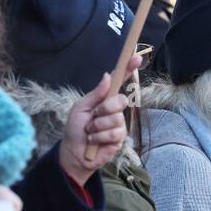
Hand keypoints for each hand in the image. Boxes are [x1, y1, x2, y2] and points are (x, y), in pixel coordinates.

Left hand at [59, 66, 138, 185]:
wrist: (74, 152)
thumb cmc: (75, 129)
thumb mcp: (80, 108)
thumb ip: (95, 94)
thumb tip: (107, 76)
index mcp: (104, 98)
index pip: (119, 82)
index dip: (128, 69)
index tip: (136, 58)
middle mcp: (114, 109)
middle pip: (121, 100)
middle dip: (105, 109)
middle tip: (93, 116)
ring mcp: (119, 124)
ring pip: (116, 118)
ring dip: (98, 126)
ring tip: (90, 132)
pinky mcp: (120, 138)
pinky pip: (114, 133)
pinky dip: (99, 137)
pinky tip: (94, 141)